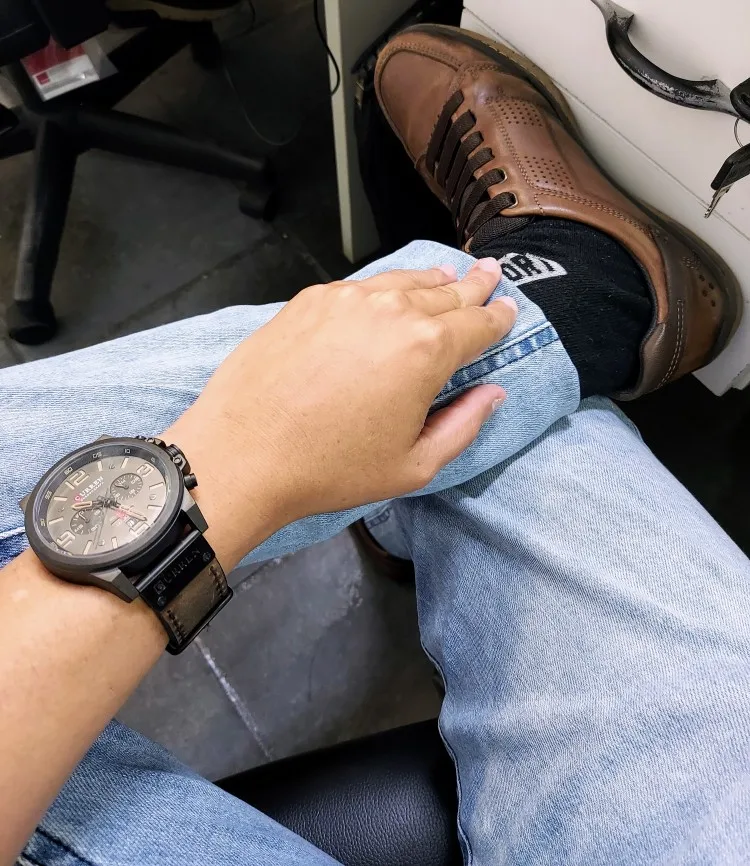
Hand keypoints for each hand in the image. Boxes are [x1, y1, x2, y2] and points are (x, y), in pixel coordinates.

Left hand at [167, 259, 515, 566]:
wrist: (243, 452)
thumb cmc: (331, 468)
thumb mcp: (413, 465)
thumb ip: (464, 426)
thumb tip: (493, 394)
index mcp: (427, 350)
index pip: (478, 324)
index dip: (498, 317)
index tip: (508, 309)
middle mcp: (392, 311)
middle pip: (446, 292)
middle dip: (473, 286)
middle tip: (490, 274)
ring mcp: (347, 299)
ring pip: (403, 280)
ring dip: (431, 279)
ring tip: (447, 275)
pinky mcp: (310, 300)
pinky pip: (361, 286)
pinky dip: (385, 286)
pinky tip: (388, 292)